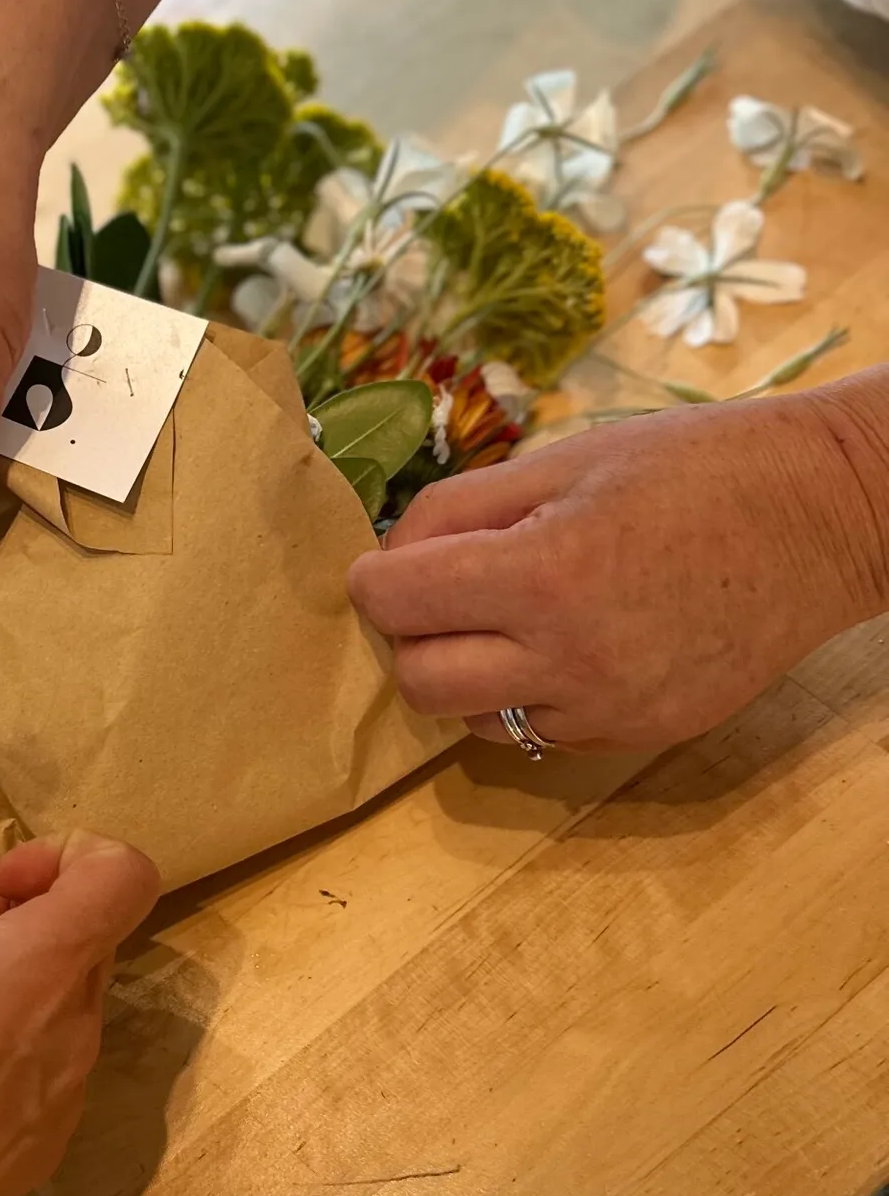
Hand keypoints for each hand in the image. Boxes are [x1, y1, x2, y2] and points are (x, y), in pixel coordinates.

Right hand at [0, 831, 159, 1195]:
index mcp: (36, 975)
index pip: (124, 875)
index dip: (66, 854)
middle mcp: (75, 1033)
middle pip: (85, 934)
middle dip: (17, 913)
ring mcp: (67, 1097)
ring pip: (61, 997)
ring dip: (5, 975)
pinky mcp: (44, 1145)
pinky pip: (44, 1058)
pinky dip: (2, 1037)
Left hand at [348, 390, 888, 752]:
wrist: (820, 518)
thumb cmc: (693, 468)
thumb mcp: (564, 460)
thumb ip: (461, 509)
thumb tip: (388, 555)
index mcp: (544, 573)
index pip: (395, 602)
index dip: (375, 579)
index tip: (385, 565)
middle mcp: (570, 658)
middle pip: (419, 681)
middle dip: (409, 637)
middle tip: (437, 596)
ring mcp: (607, 709)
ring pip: (472, 720)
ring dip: (466, 673)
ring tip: (507, 618)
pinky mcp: (638, 736)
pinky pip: (539, 733)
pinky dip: (526, 695)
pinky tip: (563, 645)